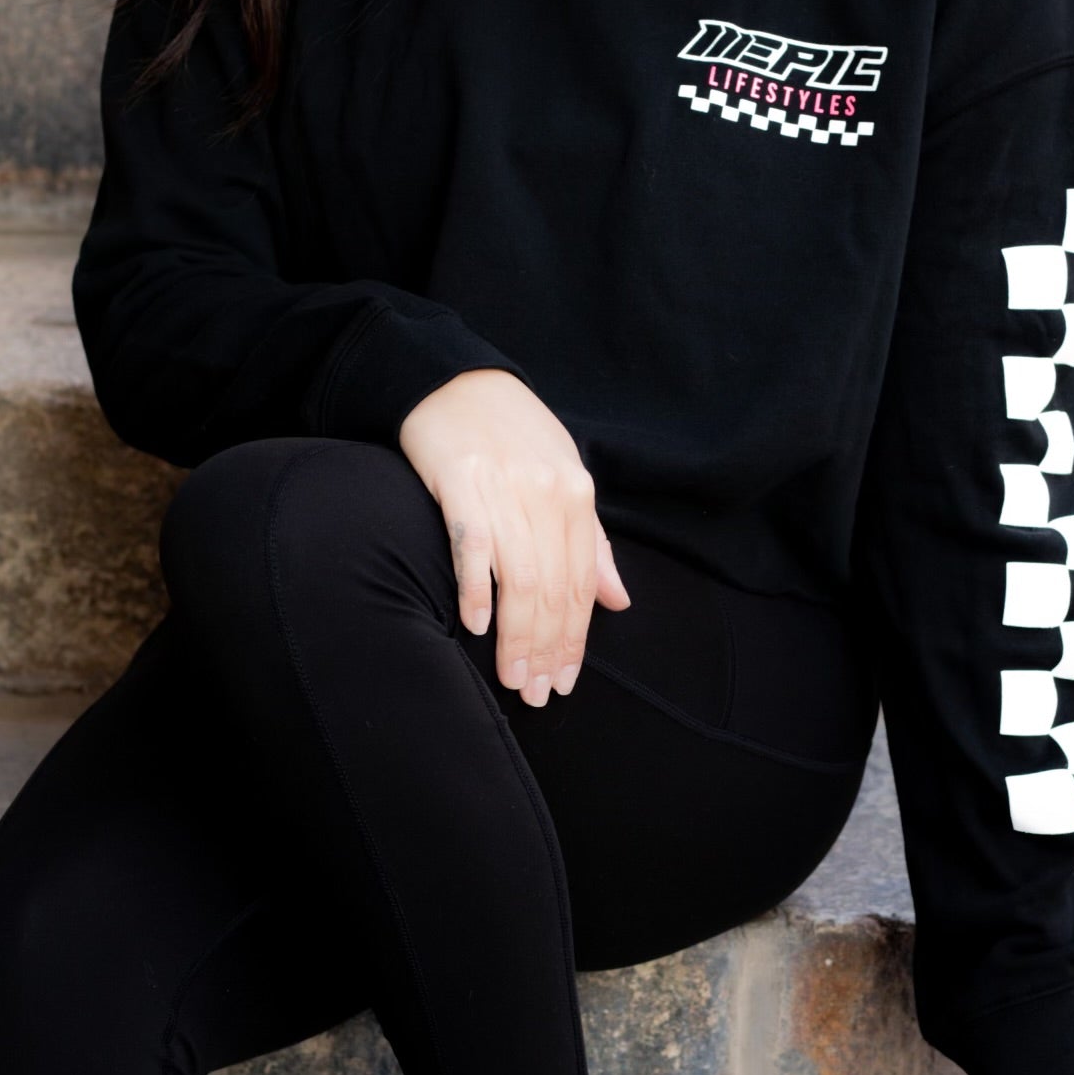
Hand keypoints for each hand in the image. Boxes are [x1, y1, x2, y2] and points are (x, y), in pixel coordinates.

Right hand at [399, 370, 629, 706]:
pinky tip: (478, 626)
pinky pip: (473, 543)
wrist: (456, 380)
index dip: (576, 637)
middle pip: (554, 588)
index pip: (582, 583)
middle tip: (538, 693)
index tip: (566, 679)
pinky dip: (477, 588)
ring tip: (513, 678)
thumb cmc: (512, 436)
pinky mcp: (458, 480)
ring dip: (518, 636)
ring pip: (519, 577)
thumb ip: (590, 542)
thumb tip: (617, 601)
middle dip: (548, 648)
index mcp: (577, 495)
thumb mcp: (563, 479)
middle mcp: (547, 493)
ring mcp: (503, 487)